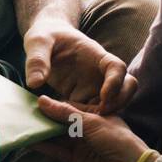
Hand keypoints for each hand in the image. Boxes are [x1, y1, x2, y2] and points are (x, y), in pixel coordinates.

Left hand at [22, 16, 136, 114]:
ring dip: (100, 115)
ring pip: (109, 104)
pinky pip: (88, 112)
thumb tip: (35, 83)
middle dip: (119, 102)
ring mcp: (91, 87)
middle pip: (125, 88)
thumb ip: (37, 59)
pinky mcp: (80, 98)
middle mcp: (98, 73)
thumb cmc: (45, 35)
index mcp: (95, 55)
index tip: (104, 96)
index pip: (117, 67)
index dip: (115, 82)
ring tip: (79, 123)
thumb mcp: (38, 41)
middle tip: (100, 114)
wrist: (44, 43)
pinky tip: (67, 125)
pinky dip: (82, 120)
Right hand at [32, 95, 150, 161]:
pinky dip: (43, 146)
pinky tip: (30, 141)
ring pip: (56, 136)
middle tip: (23, 112)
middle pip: (60, 122)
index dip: (52, 104)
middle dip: (44, 118)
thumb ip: (65, 113)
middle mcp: (85, 128)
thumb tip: (42, 101)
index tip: (33, 100)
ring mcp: (79, 144)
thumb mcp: (91, 121)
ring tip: (22, 125)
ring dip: (41, 132)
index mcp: (94, 113)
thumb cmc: (117, 139)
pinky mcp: (74, 160)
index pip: (68, 106)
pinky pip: (56, 151)